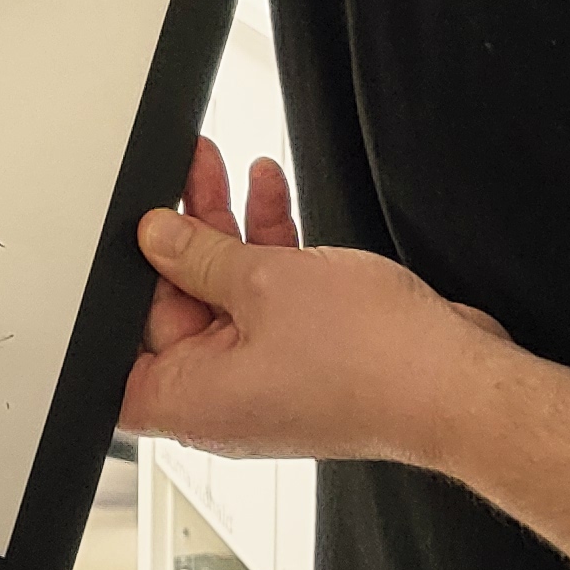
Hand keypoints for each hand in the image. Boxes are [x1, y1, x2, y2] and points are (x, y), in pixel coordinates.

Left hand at [120, 138, 508, 464]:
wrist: (458, 383)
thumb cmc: (372, 361)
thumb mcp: (264, 282)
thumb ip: (200, 255)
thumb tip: (158, 238)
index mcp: (191, 402)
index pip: (115, 360)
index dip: (111, 304)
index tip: (122, 248)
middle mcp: (222, 400)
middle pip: (173, 311)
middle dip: (179, 238)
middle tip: (181, 179)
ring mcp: (266, 381)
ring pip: (225, 297)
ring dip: (225, 232)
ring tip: (220, 168)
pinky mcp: (304, 362)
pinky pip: (268, 302)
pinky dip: (266, 253)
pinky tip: (268, 196)